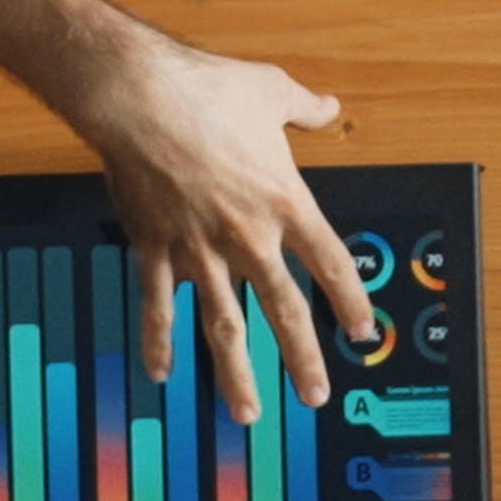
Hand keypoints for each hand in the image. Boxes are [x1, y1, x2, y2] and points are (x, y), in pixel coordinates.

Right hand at [61, 30, 372, 422]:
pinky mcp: (156, 248)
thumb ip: (306, 107)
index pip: (330, 263)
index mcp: (284, 200)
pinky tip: (162, 372)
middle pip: (285, 311)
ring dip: (236, 373)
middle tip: (315, 395)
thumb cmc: (205, 89)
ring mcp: (200, 249)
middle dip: (303, 359)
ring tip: (247, 411)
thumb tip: (328, 104)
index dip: (350, 301)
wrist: (139, 95)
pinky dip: (159, 340)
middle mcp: (247, 235)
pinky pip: (158, 305)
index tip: (361, 332)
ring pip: (224, 325)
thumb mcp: (270, 90)